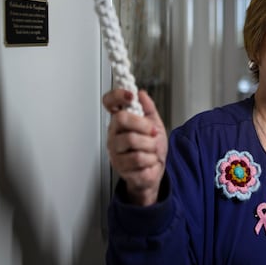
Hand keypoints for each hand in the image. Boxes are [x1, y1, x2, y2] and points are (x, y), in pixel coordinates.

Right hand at [103, 89, 166, 205]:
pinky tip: (148, 161)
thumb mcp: (155, 124)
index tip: (130, 95)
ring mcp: (115, 151)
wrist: (156, 170)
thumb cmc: (152, 148)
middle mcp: (114, 134)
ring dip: (150, 146)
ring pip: (132, 140)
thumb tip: (141, 94)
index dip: (117, 96)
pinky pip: (138, 158)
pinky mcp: (120, 166)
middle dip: (143, 125)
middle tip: (152, 132)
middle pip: (121, 119)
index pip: (109, 103)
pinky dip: (150, 160)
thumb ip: (148, 108)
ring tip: (151, 150)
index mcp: (120, 122)